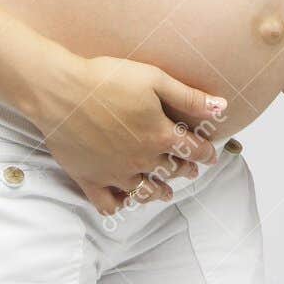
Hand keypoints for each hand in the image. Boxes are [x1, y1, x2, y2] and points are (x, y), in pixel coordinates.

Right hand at [29, 49, 225, 215]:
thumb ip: (188, 97)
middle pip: (170, 171)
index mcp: (159, 135)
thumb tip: (222, 107)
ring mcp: (115, 173)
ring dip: (158, 192)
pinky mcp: (89, 179)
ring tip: (164, 192)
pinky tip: (123, 200)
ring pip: (144, 192)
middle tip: (190, 171)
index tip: (211, 155)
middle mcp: (140, 159)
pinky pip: (108, 204)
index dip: (206, 153)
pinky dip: (119, 205)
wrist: (60, 91)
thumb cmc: (106, 79)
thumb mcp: (153, 79)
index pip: (193, 150)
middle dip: (184, 171)